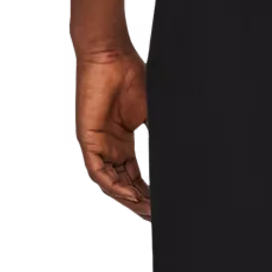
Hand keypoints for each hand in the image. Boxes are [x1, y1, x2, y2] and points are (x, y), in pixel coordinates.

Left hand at [74, 48, 150, 220]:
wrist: (112, 56)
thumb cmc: (133, 78)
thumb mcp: (154, 116)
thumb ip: (161, 139)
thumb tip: (184, 160)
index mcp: (123, 142)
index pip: (134, 176)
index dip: (148, 193)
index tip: (163, 206)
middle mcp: (108, 147)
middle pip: (122, 184)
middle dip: (139, 202)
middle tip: (156, 215)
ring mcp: (96, 144)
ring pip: (109, 182)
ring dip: (127, 198)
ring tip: (146, 209)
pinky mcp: (87, 139)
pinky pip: (98, 171)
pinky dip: (114, 186)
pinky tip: (131, 195)